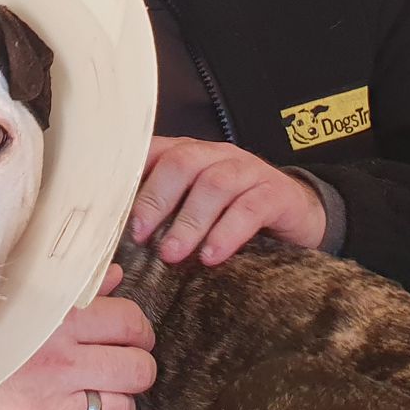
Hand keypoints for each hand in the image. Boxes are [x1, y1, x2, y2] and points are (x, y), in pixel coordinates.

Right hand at [0, 265, 155, 409]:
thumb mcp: (10, 307)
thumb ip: (69, 291)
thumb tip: (115, 278)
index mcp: (52, 323)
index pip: (129, 323)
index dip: (136, 333)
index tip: (128, 340)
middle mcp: (57, 366)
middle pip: (138, 370)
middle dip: (135, 371)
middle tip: (118, 374)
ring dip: (118, 409)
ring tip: (100, 403)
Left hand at [129, 137, 326, 265]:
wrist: (298, 215)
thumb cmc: (233, 214)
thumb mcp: (193, 208)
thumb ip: (161, 213)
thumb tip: (114, 235)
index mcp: (191, 154)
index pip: (155, 153)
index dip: (131, 179)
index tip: (111, 212)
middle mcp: (218, 155)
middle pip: (182, 162)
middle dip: (156, 199)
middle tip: (140, 235)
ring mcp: (249, 171)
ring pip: (215, 185)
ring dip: (189, 222)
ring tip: (172, 254)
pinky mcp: (277, 194)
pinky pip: (250, 208)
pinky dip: (227, 233)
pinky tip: (212, 256)